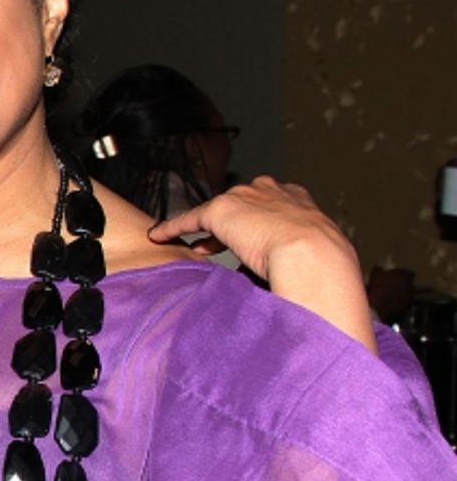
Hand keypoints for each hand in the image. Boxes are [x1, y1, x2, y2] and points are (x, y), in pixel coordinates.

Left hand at [149, 176, 376, 351]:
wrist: (313, 256)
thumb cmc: (322, 268)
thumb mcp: (313, 260)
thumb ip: (294, 263)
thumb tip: (282, 288)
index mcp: (298, 202)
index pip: (269, 206)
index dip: (255, 223)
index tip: (247, 239)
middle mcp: (271, 192)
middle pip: (241, 205)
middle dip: (229, 224)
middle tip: (214, 245)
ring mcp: (246, 198)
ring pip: (215, 212)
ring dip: (201, 228)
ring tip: (189, 245)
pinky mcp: (222, 210)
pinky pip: (189, 219)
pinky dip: (173, 227)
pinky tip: (158, 235)